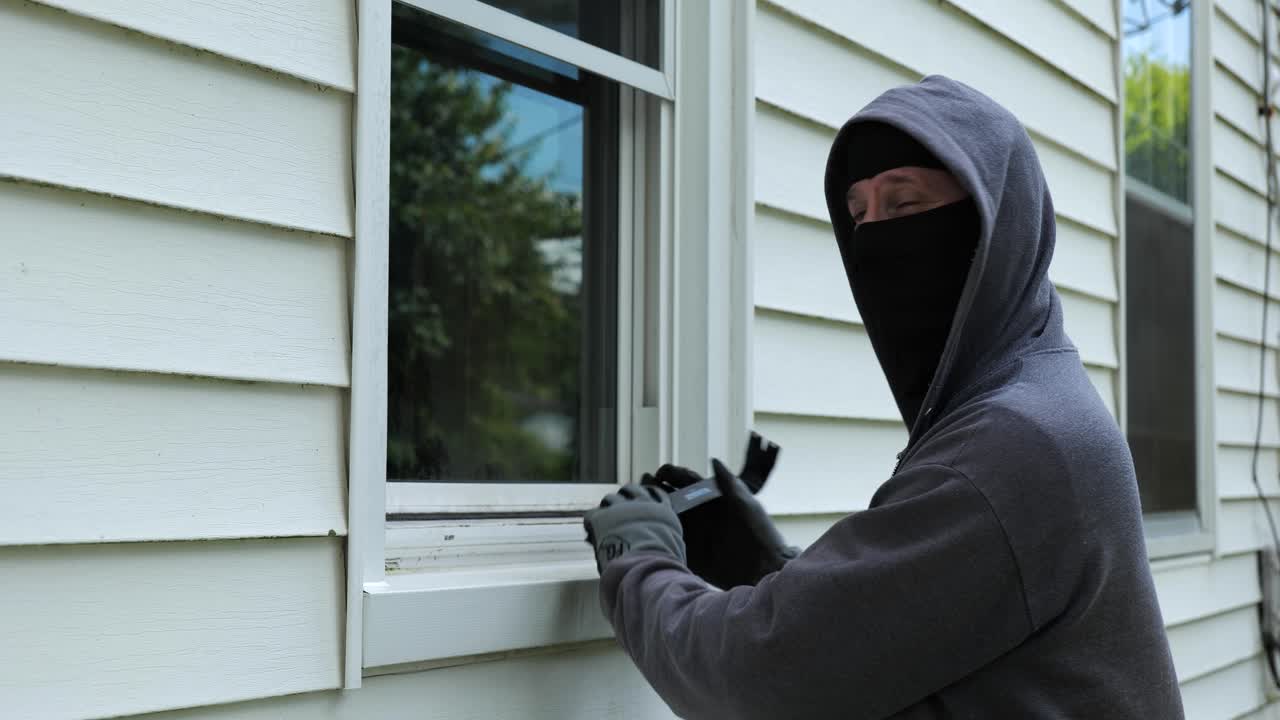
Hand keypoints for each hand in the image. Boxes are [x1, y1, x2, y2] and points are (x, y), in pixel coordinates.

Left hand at [584, 484, 685, 574]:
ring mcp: (621, 508)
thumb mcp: (675, 547)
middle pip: (631, 489)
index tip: (641, 500)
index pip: (655, 493)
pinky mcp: (602, 517)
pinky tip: (592, 531)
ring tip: (603, 520)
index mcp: (662, 511)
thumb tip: (668, 544)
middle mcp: (642, 504)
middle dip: (624, 496)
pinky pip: (592, 514)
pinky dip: (592, 522)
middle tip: (619, 507)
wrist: (646, 567)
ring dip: (607, 508)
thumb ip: (670, 538)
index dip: (646, 495)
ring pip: (610, 498)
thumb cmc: (662, 564)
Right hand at [645, 455, 797, 588]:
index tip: (660, 472)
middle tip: (643, 487)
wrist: (764, 569)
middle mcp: (699, 513)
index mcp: (712, 498)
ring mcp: (693, 533)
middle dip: (654, 489)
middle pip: (671, 496)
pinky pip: (668, 542)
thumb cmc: (760, 534)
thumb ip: (729, 484)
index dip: (672, 473)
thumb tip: (714, 460)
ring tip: (636, 506)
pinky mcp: (690, 553)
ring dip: (651, 511)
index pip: (686, 480)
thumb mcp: (746, 505)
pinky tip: (642, 532)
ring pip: (666, 518)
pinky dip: (655, 536)